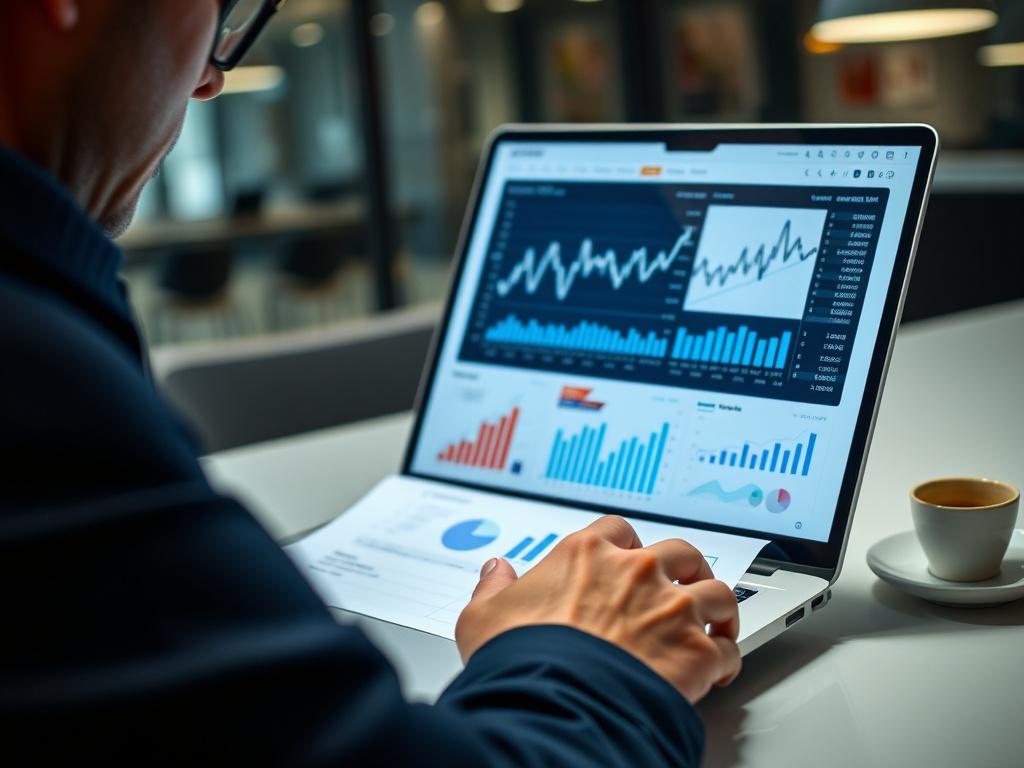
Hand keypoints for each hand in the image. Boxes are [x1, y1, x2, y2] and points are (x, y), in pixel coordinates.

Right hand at [455, 516, 740, 703]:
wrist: (554, 703)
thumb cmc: (521, 659)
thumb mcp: (485, 615)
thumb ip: (494, 586)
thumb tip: (495, 570)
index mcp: (587, 553)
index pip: (618, 530)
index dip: (626, 545)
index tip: (627, 558)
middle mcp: (636, 571)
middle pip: (680, 553)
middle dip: (686, 568)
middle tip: (683, 584)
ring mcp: (671, 608)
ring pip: (717, 593)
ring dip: (719, 609)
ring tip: (716, 624)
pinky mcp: (695, 651)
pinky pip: (726, 648)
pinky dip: (726, 658)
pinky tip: (719, 670)